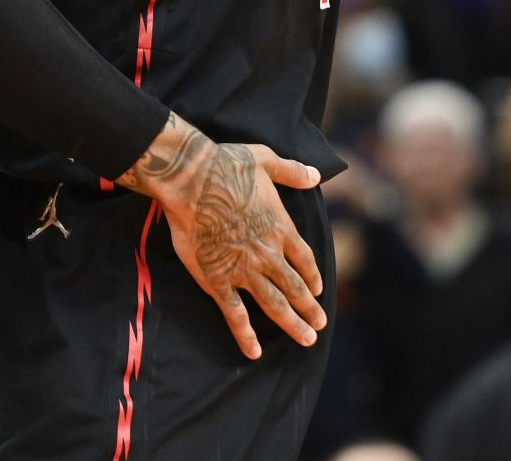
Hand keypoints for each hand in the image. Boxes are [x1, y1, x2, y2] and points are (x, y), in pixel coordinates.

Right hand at [122, 116, 326, 359]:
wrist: (191, 181)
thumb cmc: (226, 166)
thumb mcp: (264, 160)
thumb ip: (292, 170)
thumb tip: (316, 174)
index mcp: (280, 227)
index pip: (304, 259)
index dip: (312, 276)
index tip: (317, 291)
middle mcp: (268, 254)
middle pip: (294, 287)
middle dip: (309, 309)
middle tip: (319, 325)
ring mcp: (244, 270)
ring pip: (274, 304)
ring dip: (291, 323)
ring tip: (306, 340)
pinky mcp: (219, 281)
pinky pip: (235, 314)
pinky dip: (246, 334)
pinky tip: (255, 351)